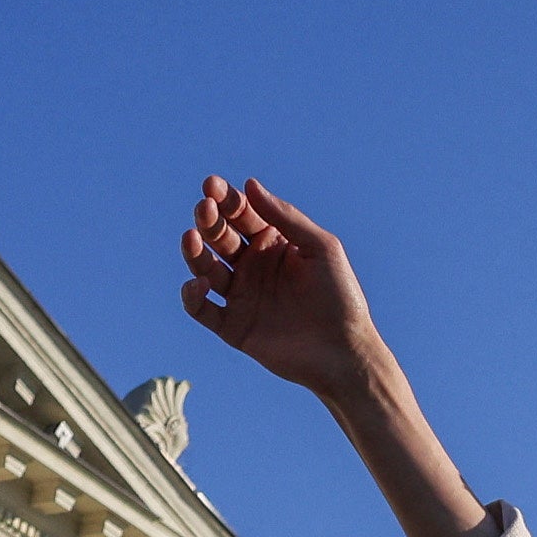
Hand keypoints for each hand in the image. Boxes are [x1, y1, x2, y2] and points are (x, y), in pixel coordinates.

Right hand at [179, 176, 384, 400]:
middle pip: (220, 237)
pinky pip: (202, 309)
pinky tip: (198, 284)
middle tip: (205, 209)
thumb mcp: (321, 248)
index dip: (225, 199)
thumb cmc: (341, 297)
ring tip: (192, 238)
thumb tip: (249, 185)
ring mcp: (241, 296)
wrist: (344, 352)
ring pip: (205, 268)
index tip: (211, 185)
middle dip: (209, 220)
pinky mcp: (233, 327)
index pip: (242, 215)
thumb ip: (286, 217)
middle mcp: (253, 266)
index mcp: (273, 243)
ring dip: (195, 252)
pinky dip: (192, 297)